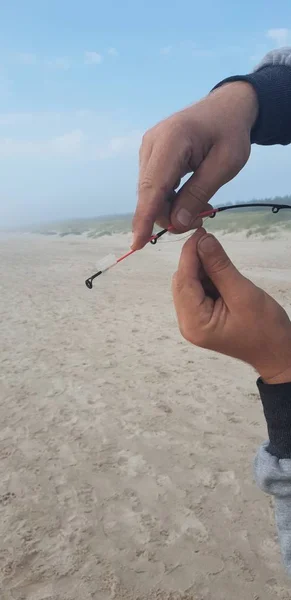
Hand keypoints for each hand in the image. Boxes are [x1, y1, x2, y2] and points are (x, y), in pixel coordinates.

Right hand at [132, 81, 257, 249]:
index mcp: (171, 140)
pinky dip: (168, 199)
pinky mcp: (151, 155)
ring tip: (199, 209)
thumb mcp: (225, 165)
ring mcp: (148, 148)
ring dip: (170, 208)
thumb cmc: (230, 133)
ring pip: (150, 193)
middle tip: (199, 222)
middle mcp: (152, 143)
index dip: (144, 218)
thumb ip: (199, 193)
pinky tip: (188, 199)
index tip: (137, 243)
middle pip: (149, 194)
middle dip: (168, 216)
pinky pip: (154, 186)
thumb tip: (177, 224)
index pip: (153, 187)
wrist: (227, 108)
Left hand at [172, 229, 290, 383]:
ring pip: (189, 284)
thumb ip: (220, 267)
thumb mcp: (243, 293)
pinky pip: (198, 291)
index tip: (199, 232)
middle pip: (182, 282)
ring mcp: (193, 321)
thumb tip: (204, 239)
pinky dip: (206, 277)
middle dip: (194, 260)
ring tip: (219, 257)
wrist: (278, 352)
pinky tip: (219, 270)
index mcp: (194, 323)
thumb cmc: (265, 329)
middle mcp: (188, 324)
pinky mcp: (202, 317)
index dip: (189, 254)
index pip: (184, 281)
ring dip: (201, 268)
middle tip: (210, 239)